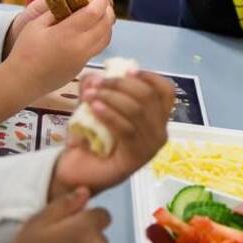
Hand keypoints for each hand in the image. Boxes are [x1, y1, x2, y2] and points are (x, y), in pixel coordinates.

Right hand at [5, 0, 115, 97]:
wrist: (22, 82)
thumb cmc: (25, 52)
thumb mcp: (35, 25)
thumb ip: (54, 11)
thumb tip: (69, 0)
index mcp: (67, 33)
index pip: (94, 12)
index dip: (101, 1)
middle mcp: (80, 47)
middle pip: (106, 24)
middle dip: (108, 10)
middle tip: (103, 2)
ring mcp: (83, 59)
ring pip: (106, 37)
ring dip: (107, 24)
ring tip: (100, 15)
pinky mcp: (83, 67)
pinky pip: (99, 48)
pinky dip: (101, 36)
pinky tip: (92, 30)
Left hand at [52, 69, 176, 196]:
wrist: (76, 172)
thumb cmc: (90, 140)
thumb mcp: (95, 107)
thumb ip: (98, 89)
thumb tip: (96, 74)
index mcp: (157, 119)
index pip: (166, 92)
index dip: (150, 77)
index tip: (127, 70)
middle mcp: (160, 133)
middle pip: (149, 97)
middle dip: (122, 84)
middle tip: (97, 83)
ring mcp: (150, 148)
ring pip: (138, 111)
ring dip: (112, 97)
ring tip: (91, 95)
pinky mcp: (136, 159)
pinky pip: (126, 129)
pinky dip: (110, 115)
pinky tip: (95, 107)